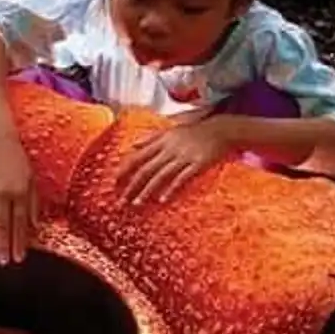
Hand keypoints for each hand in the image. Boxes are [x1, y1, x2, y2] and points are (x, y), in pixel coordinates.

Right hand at [0, 136, 38, 264]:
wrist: (0, 141)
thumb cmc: (19, 161)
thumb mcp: (32, 180)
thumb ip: (33, 204)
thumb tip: (35, 227)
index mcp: (19, 192)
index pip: (19, 223)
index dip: (19, 242)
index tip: (19, 258)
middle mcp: (2, 193)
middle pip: (1, 224)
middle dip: (2, 245)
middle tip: (3, 262)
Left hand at [116, 114, 232, 204]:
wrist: (221, 129)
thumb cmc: (194, 130)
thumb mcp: (170, 130)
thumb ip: (150, 137)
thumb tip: (132, 145)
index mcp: (162, 140)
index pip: (138, 156)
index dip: (125, 170)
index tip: (114, 182)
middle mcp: (170, 149)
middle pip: (146, 169)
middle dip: (131, 186)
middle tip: (121, 201)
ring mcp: (183, 157)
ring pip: (160, 176)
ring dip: (147, 191)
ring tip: (136, 203)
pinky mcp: (197, 164)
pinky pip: (181, 179)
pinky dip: (171, 190)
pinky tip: (162, 200)